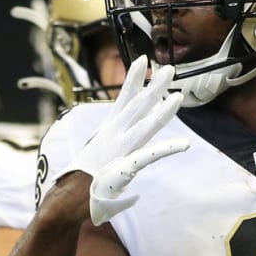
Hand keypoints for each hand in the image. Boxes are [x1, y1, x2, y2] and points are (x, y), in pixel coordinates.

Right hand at [71, 55, 188, 224]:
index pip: (123, 99)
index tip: (142, 60)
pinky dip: (168, 149)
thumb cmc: (85, 178)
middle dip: (154, 86)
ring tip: (179, 96)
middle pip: (137, 105)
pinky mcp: (126, 166)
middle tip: (169, 68)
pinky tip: (184, 144)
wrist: (71, 195)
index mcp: (108, 130)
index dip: (134, 79)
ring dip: (163, 110)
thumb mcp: (99, 153)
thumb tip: (124, 144)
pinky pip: (151, 155)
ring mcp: (120, 149)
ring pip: (146, 124)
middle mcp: (114, 134)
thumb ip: (113, 145)